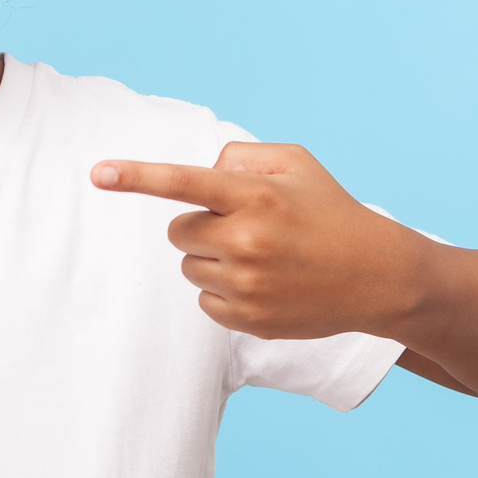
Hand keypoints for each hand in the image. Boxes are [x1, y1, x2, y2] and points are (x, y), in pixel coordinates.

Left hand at [91, 141, 428, 340]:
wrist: (379, 277)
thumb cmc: (330, 211)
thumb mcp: (296, 164)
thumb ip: (241, 157)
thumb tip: (202, 174)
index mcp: (255, 197)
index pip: (184, 182)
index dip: (137, 176)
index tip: (98, 173)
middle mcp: (246, 241)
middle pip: (178, 230)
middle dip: (202, 226)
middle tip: (246, 228)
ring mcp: (246, 284)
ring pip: (188, 265)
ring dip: (212, 257)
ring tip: (262, 256)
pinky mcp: (247, 319)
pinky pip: (204, 298)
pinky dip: (224, 289)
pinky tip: (264, 283)